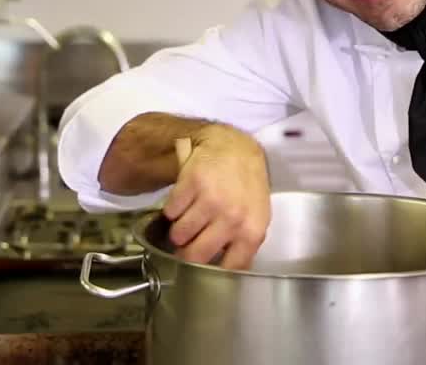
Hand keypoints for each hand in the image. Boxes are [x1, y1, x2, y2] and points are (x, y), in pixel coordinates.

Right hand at [162, 125, 270, 269]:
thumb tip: (226, 277)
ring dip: (179, 230)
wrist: (233, 147)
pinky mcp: (191, 183)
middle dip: (186, 253)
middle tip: (188, 244)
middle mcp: (233, 218)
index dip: (210, 274)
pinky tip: (186, 200)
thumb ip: (242, 246)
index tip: (202, 272)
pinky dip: (173, 209)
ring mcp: (211, 200)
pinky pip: (170, 212)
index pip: (227, 269)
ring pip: (179, 235)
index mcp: (252, 231)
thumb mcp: (255, 216)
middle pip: (194, 256)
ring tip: (191, 217)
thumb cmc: (245, 185)